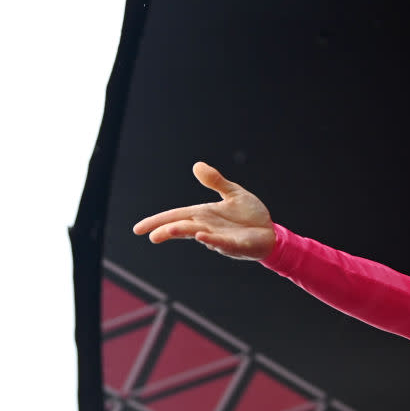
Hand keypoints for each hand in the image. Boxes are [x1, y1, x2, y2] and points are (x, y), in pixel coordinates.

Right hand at [133, 162, 275, 259]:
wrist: (271, 232)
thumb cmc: (250, 215)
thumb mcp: (233, 193)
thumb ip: (216, 181)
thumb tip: (197, 165)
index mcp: (204, 214)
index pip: (176, 217)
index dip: (158, 221)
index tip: (138, 229)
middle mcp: (208, 227)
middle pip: (182, 227)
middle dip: (167, 230)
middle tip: (151, 235)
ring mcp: (221, 238)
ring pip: (199, 235)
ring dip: (185, 232)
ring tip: (170, 231)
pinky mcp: (236, 245)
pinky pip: (222, 242)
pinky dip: (212, 239)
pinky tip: (202, 236)